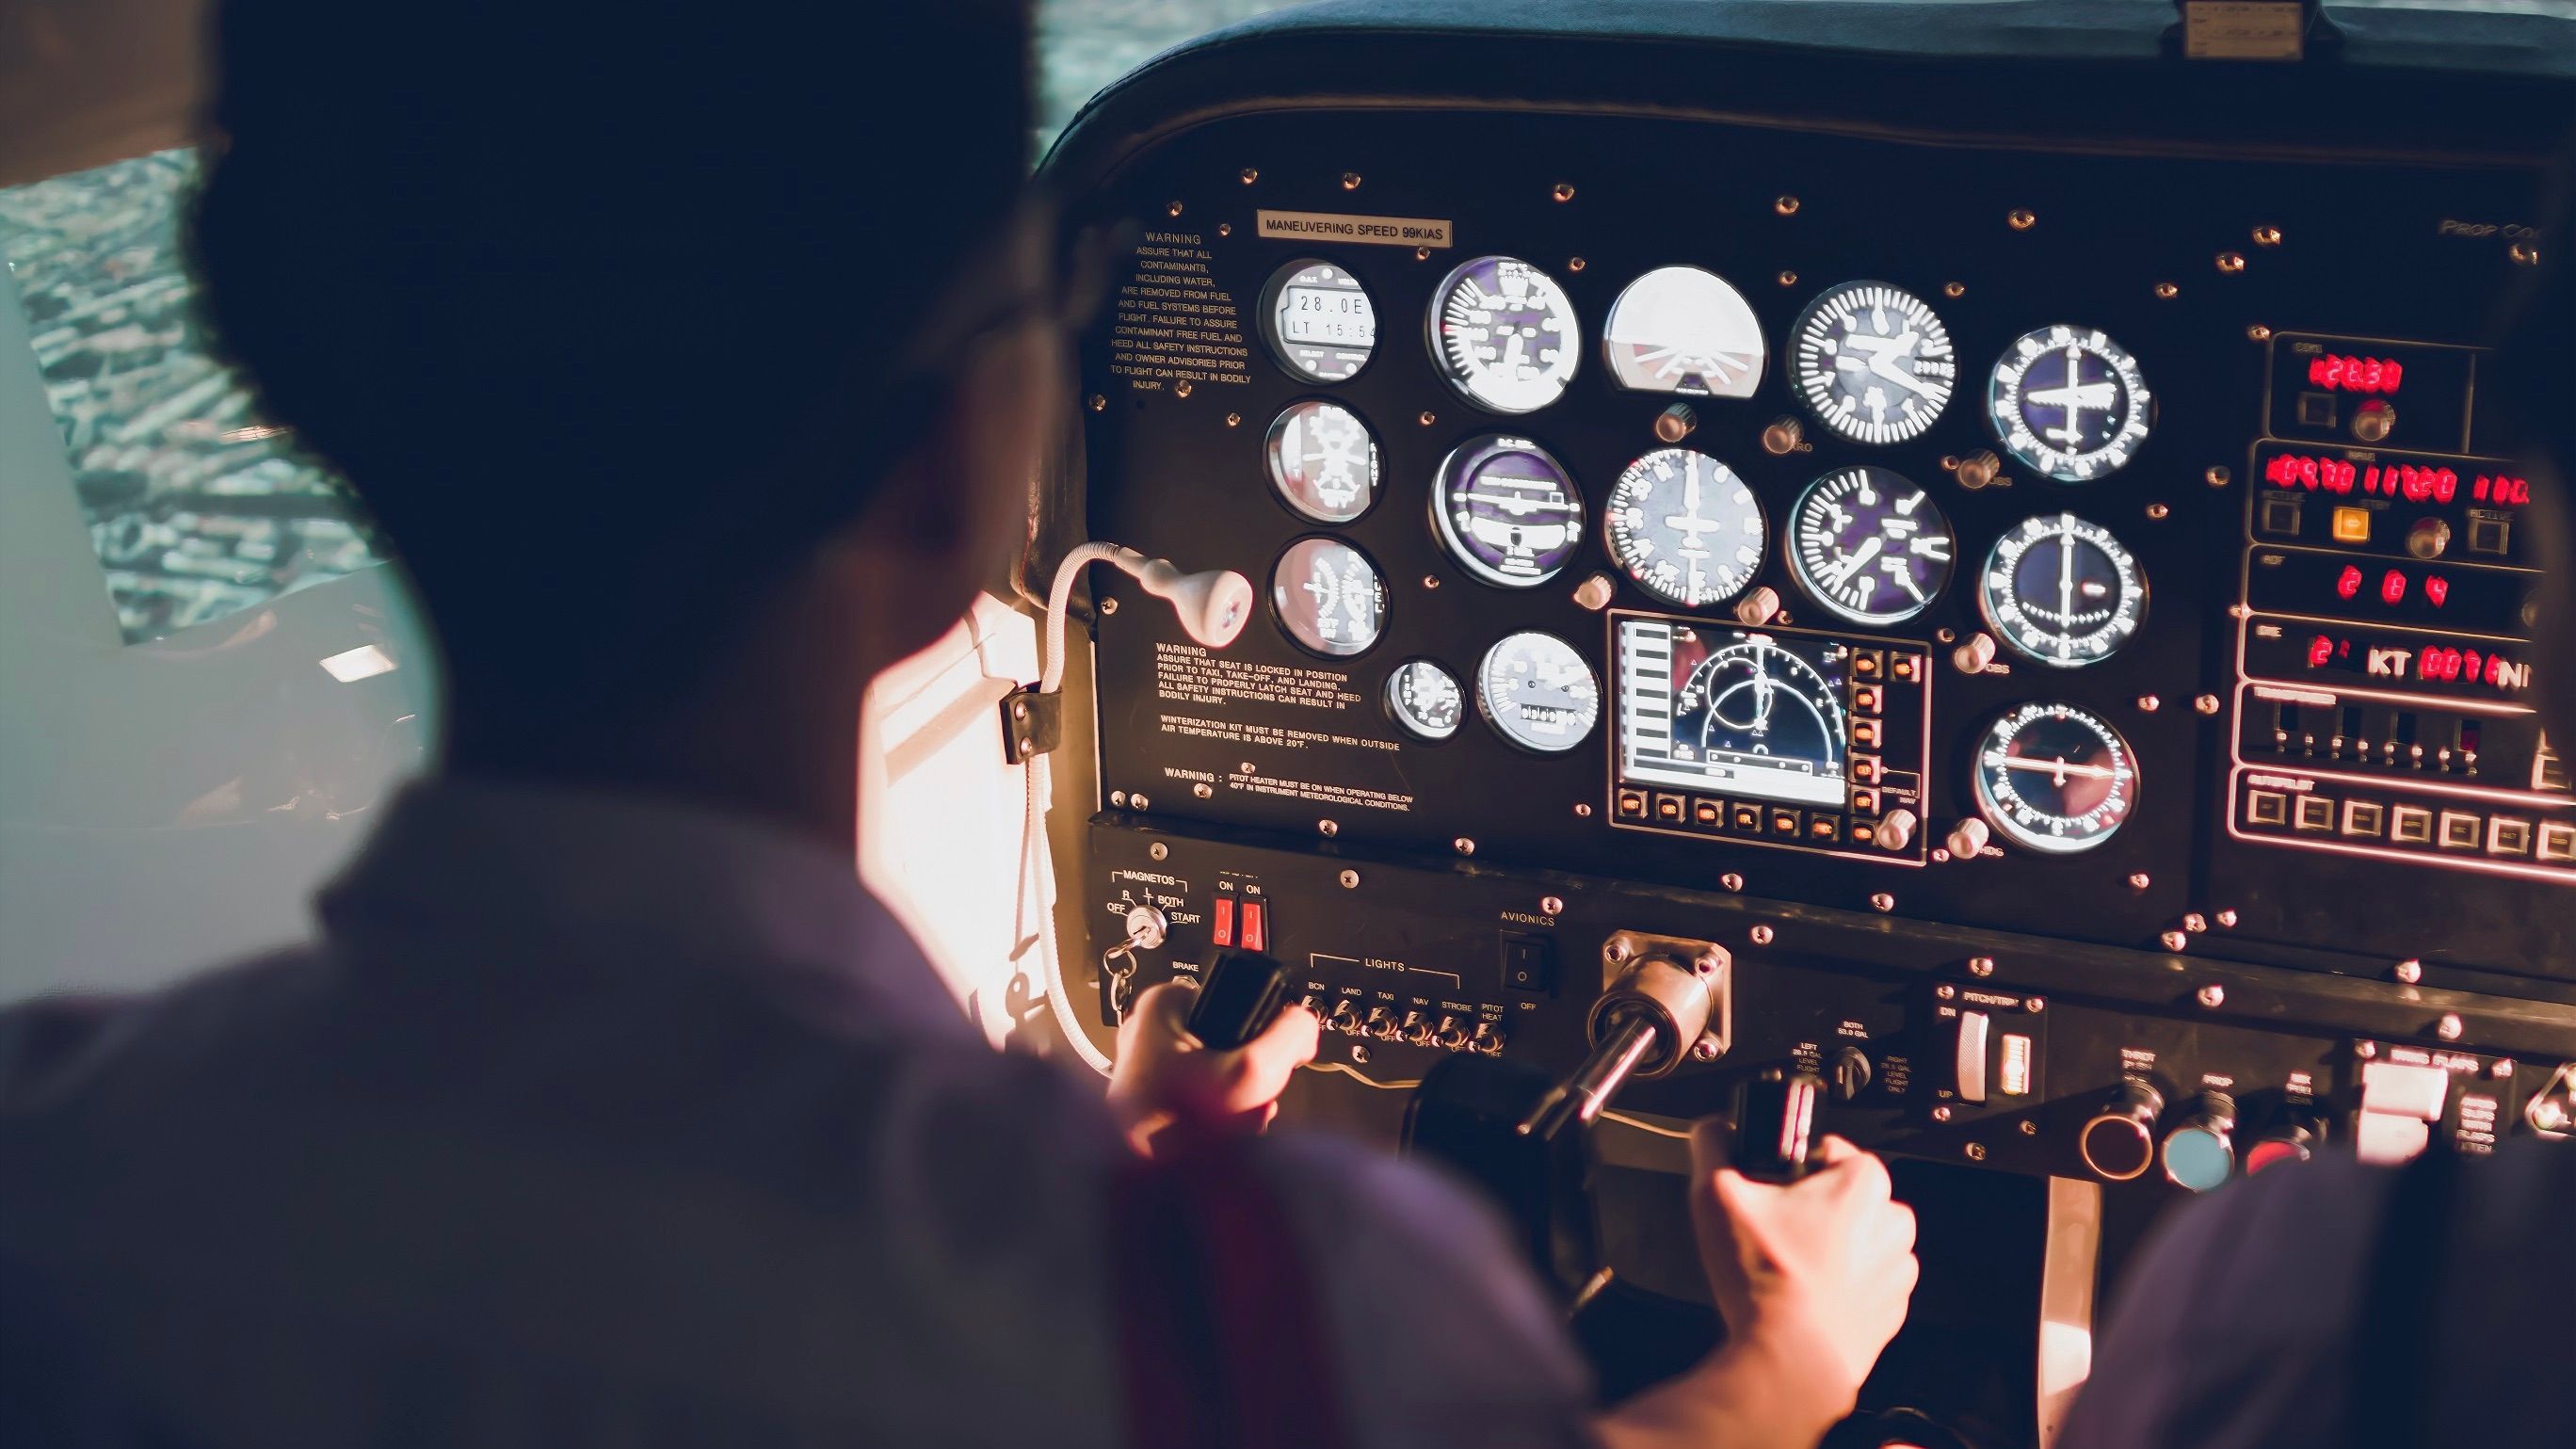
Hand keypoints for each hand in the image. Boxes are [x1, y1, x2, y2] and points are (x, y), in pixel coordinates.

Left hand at [1105, 981, 1318, 1154]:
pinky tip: (1224, 1135)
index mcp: (1160, 1006)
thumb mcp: (1253, 1069)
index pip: (1232, 1000)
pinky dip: (1213, 1116)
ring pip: (1210, 1074)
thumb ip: (1291, 1035)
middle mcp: (1144, 1033)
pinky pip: (1193, 1099)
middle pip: (1224, 1042)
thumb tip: (1304, 1028)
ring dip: (1234, 1100)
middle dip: (1247, 1075)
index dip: (1259, 1031)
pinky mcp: (1145, 1103)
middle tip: (1254, 1097)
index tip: (1266, 1058)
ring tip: (1240, 1120)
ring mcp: (1141, 1070)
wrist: (1148, 1182)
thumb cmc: (1180, 1125)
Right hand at [1688, 1127, 1918, 1420]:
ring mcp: (1897, 1271)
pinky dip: (1838, 1286)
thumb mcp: (1716, 1194)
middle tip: (1774, 1233)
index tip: (1770, 1193)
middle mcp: (1893, 1222)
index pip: (1828, 1150)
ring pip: (1857, 1240)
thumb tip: (1714, 1130)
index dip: (1791, 1169)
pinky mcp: (1891, 1311)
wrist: (1790, 1362)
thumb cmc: (1766, 1281)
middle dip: (1812, 1209)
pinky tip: (1804, 1295)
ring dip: (1828, 1248)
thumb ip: (1712, 1145)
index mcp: (1864, 1183)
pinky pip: (1863, 1284)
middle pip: (1844, 1196)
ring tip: (1788, 1269)